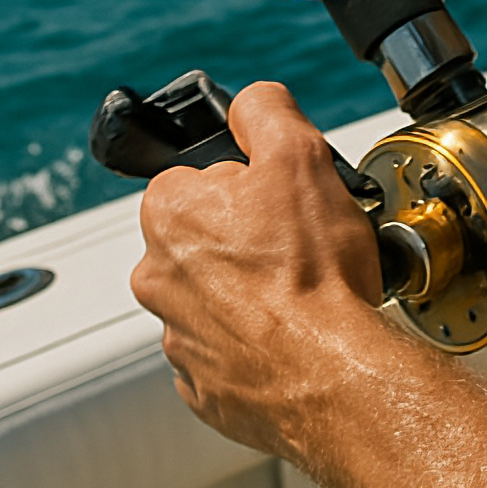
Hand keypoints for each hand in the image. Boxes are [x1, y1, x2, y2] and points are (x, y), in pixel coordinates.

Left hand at [131, 83, 395, 455]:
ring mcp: (178, 336)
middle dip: (248, 233)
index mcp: (170, 215)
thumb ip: (265, 110)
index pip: (195, 175)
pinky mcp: (203, 384)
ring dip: (253, 286)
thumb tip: (249, 102)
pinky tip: (297, 328)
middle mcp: (157, 276)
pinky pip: (228, 344)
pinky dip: (257, 336)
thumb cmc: (312, 270)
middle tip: (300, 239)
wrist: (329, 372)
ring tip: (306, 286)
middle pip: (205, 234)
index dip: (246, 178)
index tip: (279, 195)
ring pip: (216, 291)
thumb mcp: (300, 154)